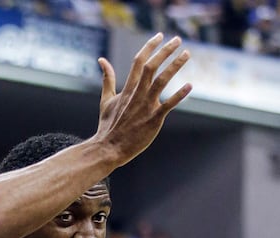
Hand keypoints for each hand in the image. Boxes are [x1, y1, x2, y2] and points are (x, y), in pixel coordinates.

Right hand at [94, 33, 191, 167]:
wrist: (108, 147)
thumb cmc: (108, 125)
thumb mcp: (105, 99)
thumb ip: (107, 79)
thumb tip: (102, 60)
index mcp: (127, 89)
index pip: (138, 61)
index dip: (149, 46)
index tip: (159, 36)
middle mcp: (137, 94)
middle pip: (151, 66)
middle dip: (165, 51)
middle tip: (177, 39)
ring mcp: (145, 106)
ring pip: (161, 81)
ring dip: (174, 65)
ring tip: (187, 54)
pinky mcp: (154, 119)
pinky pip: (168, 105)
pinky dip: (179, 95)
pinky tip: (189, 85)